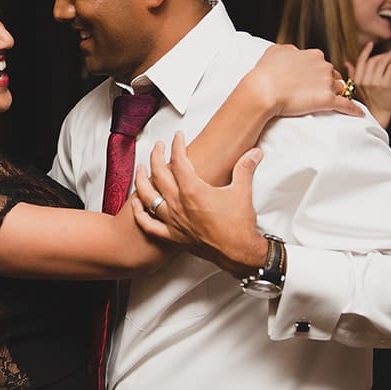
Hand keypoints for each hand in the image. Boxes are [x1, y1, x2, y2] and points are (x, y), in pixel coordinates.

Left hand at [131, 132, 264, 273]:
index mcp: (193, 191)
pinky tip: (136, 205)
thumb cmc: (239, 225)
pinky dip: (140, 214)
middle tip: (158, 147)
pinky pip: (149, 225)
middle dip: (156, 156)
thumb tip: (254, 153)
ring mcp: (173, 221)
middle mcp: (179, 204)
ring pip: (148, 197)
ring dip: (142, 181)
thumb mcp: (242, 191)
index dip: (177, 145)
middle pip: (159, 174)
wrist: (238, 252)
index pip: (179, 161)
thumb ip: (245, 168)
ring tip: (140, 170)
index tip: (178, 137)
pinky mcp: (173, 235)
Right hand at [246, 45, 362, 118]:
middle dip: (328, 83)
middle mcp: (324, 66)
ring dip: (340, 94)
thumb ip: (289, 50)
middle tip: (318, 92)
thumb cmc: (265, 72)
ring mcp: (326, 83)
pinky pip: (346, 105)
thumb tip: (295, 52)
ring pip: (341, 88)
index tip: (311, 80)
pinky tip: (359, 113)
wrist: (263, 90)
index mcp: (313, 55)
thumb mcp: (275, 51)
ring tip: (337, 102)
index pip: (322, 63)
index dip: (317, 73)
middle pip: (333, 75)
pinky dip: (353, 109)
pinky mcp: (327, 100)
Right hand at [346, 42, 390, 127]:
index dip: (366, 51)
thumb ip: (353, 74)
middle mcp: (363, 81)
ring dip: (388, 55)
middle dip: (380, 55)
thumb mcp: (358, 88)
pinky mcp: (384, 84)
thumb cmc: (369, 104)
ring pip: (381, 62)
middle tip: (387, 53)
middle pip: (372, 61)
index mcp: (356, 81)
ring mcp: (374, 82)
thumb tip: (347, 62)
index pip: (360, 62)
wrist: (378, 116)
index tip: (370, 44)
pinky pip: (389, 67)